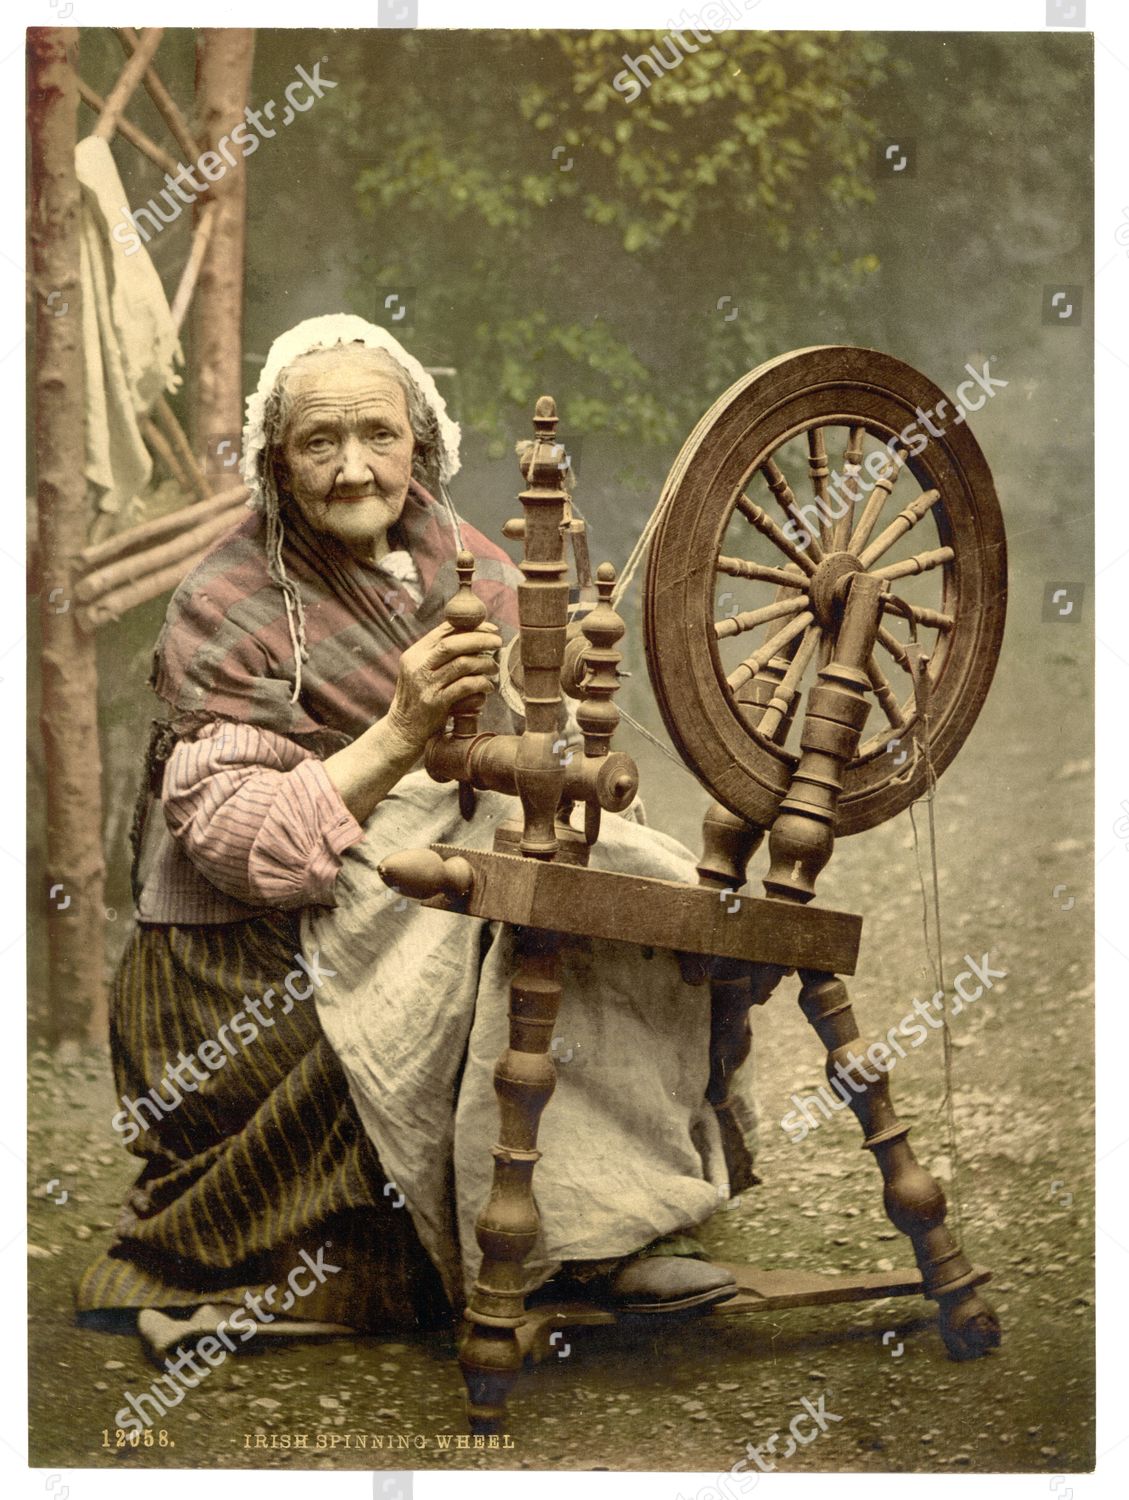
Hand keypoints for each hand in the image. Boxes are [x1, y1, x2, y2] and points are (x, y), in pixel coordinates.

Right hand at [385, 618, 501, 755]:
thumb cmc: (420, 698)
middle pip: (453, 644)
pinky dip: (481, 683)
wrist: (403, 730)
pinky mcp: (435, 702)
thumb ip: (439, 655)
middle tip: (497, 642)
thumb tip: (473, 636)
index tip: (490, 629)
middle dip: (479, 640)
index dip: (471, 627)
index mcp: (415, 653)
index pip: (444, 630)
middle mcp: (418, 666)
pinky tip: (488, 686)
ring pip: (462, 664)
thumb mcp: (421, 671)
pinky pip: (465, 686)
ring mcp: (426, 684)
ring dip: (484, 664)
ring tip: (493, 668)